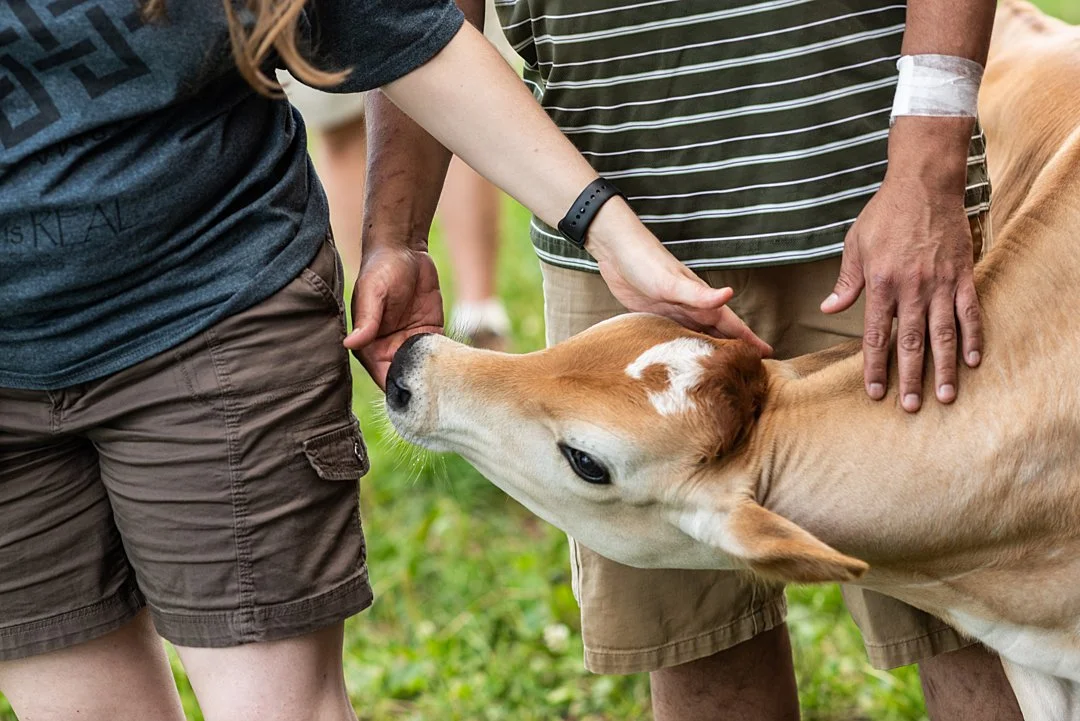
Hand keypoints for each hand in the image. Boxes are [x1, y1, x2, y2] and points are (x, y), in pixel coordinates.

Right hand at [344, 243, 443, 388]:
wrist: (405, 248)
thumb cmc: (381, 268)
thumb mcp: (373, 292)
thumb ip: (366, 320)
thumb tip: (350, 343)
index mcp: (369, 345)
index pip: (383, 377)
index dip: (399, 389)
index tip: (416, 399)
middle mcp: (389, 348)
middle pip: (406, 379)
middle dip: (421, 388)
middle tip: (441, 396)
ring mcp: (410, 342)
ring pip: (425, 370)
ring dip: (437, 377)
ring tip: (452, 386)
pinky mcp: (430, 332)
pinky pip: (440, 354)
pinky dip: (448, 362)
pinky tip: (459, 369)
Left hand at [588, 217, 771, 356]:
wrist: (615, 250)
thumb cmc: (645, 262)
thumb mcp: (672, 281)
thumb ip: (699, 293)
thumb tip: (731, 294)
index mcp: (700, 301)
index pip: (732, 325)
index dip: (749, 341)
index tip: (768, 357)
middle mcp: (690, 309)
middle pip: (718, 336)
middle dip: (734, 352)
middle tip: (749, 374)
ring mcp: (673, 314)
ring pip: (698, 339)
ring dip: (711, 353)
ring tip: (722, 372)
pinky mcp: (654, 318)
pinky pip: (675, 338)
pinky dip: (684, 349)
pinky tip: (684, 360)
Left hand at [821, 174, 981, 411]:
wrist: (924, 183)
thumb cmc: (885, 214)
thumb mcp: (855, 245)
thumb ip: (846, 282)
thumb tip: (828, 310)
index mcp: (880, 284)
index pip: (875, 336)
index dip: (875, 367)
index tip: (875, 393)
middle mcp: (911, 288)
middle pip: (911, 343)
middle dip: (909, 378)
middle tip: (909, 408)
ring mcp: (940, 283)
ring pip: (943, 334)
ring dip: (944, 368)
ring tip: (944, 396)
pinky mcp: (962, 274)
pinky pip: (969, 312)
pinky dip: (973, 337)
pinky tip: (973, 362)